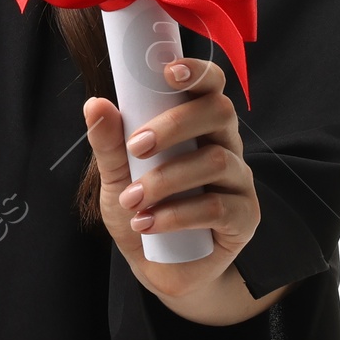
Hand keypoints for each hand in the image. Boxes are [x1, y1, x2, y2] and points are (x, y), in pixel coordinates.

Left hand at [83, 57, 285, 325]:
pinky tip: (148, 224)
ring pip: (215, 161)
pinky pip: (218, 208)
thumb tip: (95, 104)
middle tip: (136, 147)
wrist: (158, 268)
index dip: (197, 72)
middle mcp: (225, 145)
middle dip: (174, 124)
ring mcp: (238, 181)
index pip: (210, 85)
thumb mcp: (115, 176)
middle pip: (218, 112)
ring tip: (132, 200)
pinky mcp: (244, 219)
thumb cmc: (140, 210)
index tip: (168, 72)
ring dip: (166, 179)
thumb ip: (109, 143)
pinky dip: (177, 215)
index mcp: (198, 124)